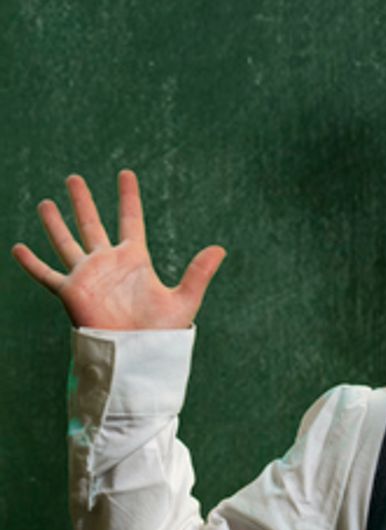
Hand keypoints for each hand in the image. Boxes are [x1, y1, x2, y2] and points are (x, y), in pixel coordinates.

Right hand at [11, 170, 224, 329]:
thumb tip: (221, 248)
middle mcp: (108, 263)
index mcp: (135, 259)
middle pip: (92, 224)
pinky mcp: (71, 292)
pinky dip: (31, 262)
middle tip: (74, 178)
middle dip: (84, 201)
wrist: (138, 355)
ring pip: (67, 242)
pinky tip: (17, 247)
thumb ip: (199, 273)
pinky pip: (46, 274)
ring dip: (55, 223)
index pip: (131, 219)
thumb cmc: (162, 332)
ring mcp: (88, 275)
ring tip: (46, 203)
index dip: (128, 197)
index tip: (125, 174)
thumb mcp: (185, 299)